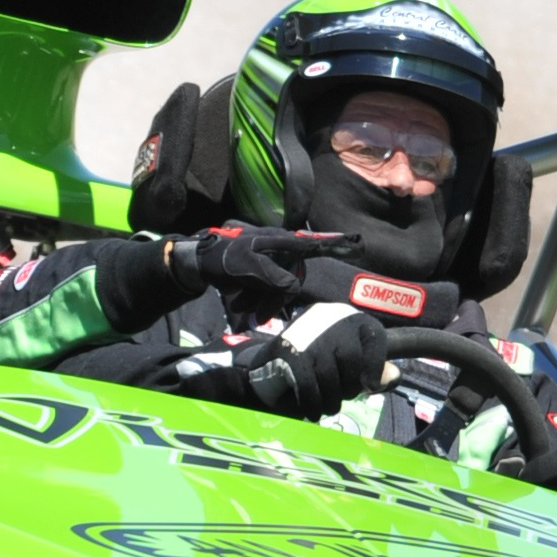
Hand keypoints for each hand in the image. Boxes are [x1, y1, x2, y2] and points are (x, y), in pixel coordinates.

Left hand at [166, 226, 351, 304]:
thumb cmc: (224, 257)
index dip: (336, 245)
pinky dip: (256, 300)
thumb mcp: (248, 266)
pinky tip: (241, 305)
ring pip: (278, 286)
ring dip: (262, 301)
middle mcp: (280, 249)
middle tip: (257, 314)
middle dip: (275, 298)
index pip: (312, 244)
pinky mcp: (261, 272)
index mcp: (280, 242)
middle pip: (292, 277)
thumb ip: (272, 276)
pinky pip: (267, 289)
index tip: (358, 243)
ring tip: (241, 307)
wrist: (198, 260)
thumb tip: (293, 287)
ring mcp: (270, 261)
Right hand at [242, 307, 389, 419]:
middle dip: (348, 388)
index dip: (376, 366)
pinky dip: (312, 403)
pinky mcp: (289, 350)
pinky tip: (311, 412)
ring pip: (329, 375)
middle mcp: (330, 317)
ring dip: (329, 400)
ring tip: (324, 408)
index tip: (369, 386)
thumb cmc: (315, 367)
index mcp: (349, 318)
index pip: (375, 337)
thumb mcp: (347, 366)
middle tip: (338, 398)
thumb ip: (373, 372)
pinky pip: (308, 384)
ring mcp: (307, 333)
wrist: (266, 367)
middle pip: (351, 359)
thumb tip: (394, 376)